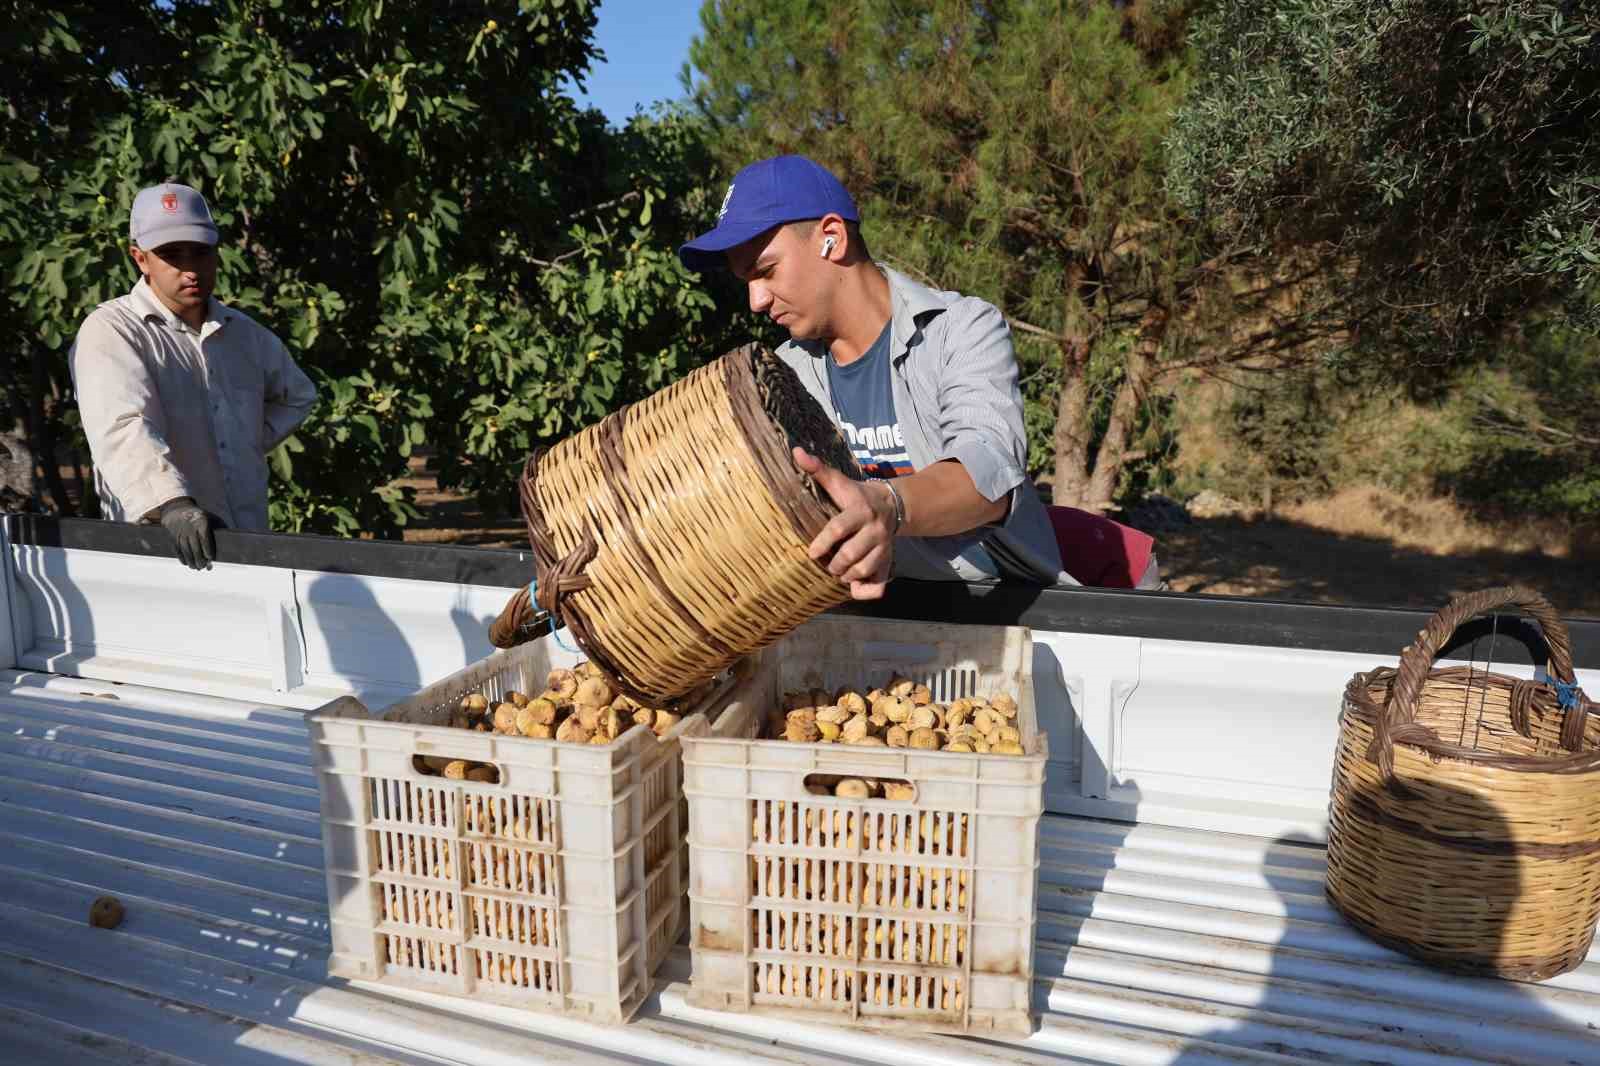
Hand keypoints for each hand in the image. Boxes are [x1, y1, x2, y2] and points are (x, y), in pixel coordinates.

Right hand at [157, 496, 215, 570]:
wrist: (178, 509)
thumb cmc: (199, 516)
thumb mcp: (211, 518)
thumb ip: (219, 527)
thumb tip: (229, 541)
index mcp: (201, 523)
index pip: (204, 537)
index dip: (207, 549)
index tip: (210, 558)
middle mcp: (189, 528)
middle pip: (194, 546)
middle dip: (198, 558)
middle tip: (202, 567)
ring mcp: (180, 533)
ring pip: (185, 549)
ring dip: (190, 560)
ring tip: (195, 567)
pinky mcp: (173, 536)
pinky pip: (177, 549)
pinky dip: (181, 557)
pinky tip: (186, 563)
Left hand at [793, 447, 894, 599]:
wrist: (892, 506)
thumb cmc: (856, 495)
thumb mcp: (839, 482)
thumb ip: (818, 469)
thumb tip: (796, 452)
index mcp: (859, 511)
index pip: (839, 527)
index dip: (823, 542)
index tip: (812, 553)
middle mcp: (874, 531)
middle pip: (851, 554)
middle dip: (834, 564)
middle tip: (826, 563)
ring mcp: (883, 548)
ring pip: (863, 570)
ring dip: (845, 575)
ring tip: (837, 570)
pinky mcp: (888, 562)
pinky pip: (878, 585)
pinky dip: (864, 591)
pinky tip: (853, 587)